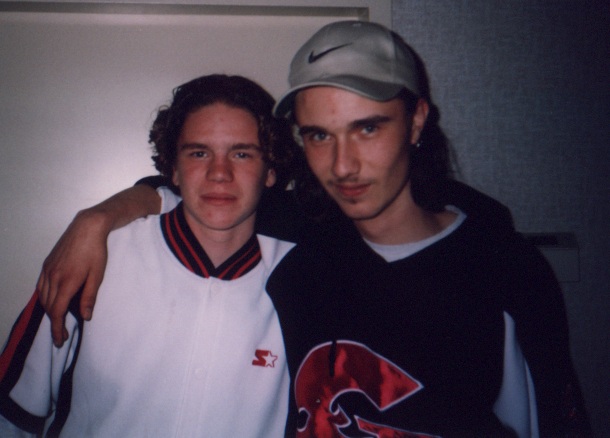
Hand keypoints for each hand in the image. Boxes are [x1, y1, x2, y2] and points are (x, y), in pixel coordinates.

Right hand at [36, 209, 109, 346]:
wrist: (87, 227)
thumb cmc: (96, 251)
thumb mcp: (97, 275)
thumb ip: (89, 297)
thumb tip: (85, 316)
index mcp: (66, 282)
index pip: (57, 312)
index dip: (58, 328)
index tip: (60, 340)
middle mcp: (53, 277)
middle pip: (49, 307)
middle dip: (54, 323)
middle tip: (61, 336)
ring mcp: (48, 270)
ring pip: (43, 297)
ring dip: (48, 311)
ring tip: (57, 321)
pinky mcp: (47, 264)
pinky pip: (41, 286)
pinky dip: (44, 298)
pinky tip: (51, 301)